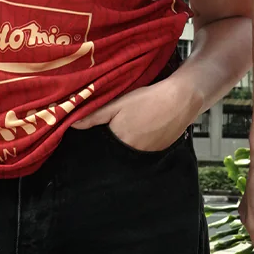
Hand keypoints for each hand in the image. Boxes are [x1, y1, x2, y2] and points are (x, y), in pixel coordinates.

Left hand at [74, 79, 194, 151]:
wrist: (180, 98)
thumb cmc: (149, 99)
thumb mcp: (119, 103)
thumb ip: (95, 115)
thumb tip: (72, 125)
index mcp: (119, 141)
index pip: (102, 149)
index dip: (100, 140)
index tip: (100, 134)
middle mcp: (132, 153)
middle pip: (116, 152)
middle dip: (114, 144)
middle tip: (121, 126)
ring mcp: (148, 154)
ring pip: (131, 153)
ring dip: (129, 144)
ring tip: (134, 127)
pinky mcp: (160, 152)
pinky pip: (145, 152)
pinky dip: (142, 143)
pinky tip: (146, 129)